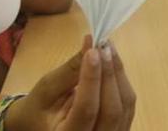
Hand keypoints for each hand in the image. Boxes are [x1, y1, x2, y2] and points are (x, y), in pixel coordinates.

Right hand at [7, 36, 135, 130]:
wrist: (41, 124)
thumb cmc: (39, 108)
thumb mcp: (46, 90)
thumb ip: (70, 70)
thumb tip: (91, 44)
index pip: (87, 109)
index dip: (92, 78)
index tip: (93, 50)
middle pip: (112, 110)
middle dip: (110, 74)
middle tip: (104, 45)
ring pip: (125, 106)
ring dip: (118, 74)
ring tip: (108, 48)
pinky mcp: (119, 129)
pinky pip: (128, 105)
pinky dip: (122, 81)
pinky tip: (112, 63)